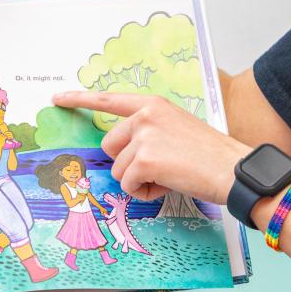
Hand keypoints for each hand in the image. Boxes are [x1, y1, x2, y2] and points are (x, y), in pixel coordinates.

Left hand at [52, 91, 248, 203]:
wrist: (233, 170)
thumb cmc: (210, 156)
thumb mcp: (177, 130)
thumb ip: (149, 132)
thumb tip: (125, 153)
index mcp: (153, 105)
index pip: (109, 99)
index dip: (79, 99)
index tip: (57, 98)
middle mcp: (145, 116)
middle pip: (109, 146)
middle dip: (127, 164)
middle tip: (159, 168)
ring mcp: (144, 136)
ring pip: (119, 170)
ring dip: (139, 181)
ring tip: (169, 176)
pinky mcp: (144, 160)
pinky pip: (128, 185)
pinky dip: (144, 192)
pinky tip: (167, 185)